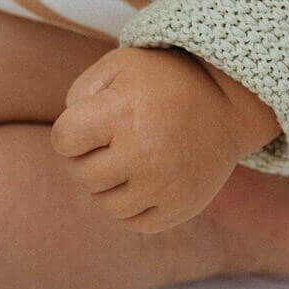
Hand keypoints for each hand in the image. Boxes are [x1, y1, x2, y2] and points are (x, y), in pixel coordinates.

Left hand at [50, 47, 250, 234]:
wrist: (225, 100)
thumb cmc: (162, 80)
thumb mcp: (119, 65)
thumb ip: (79, 93)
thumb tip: (65, 138)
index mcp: (121, 113)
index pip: (63, 141)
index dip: (68, 133)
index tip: (86, 125)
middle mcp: (142, 153)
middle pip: (81, 175)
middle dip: (84, 159)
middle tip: (105, 144)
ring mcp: (163, 184)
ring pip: (106, 205)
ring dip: (107, 185)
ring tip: (125, 161)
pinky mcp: (181, 207)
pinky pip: (135, 223)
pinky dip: (131, 206)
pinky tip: (142, 181)